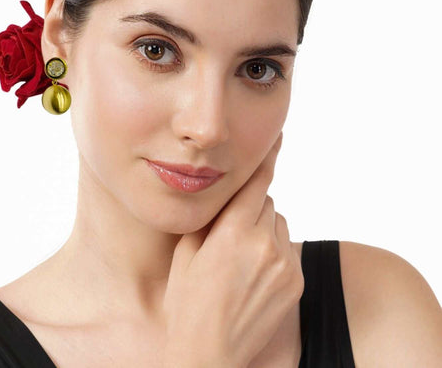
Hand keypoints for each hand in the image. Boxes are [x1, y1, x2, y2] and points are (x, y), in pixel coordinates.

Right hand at [162, 132, 303, 367]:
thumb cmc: (188, 303)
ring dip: (263, 229)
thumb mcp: (187, 253)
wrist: (210, 353)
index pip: (256, 183)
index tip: (277, 137)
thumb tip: (225, 198)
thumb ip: (209, 220)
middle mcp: (264, 244)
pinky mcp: (296, 281)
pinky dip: (274, 250)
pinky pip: (288, 248)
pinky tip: (255, 273)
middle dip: (250, 208)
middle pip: (266, 203)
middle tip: (231, 231)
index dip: (266, 158)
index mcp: (232, 232)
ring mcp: (285, 264)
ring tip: (242, 258)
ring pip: (278, 224)